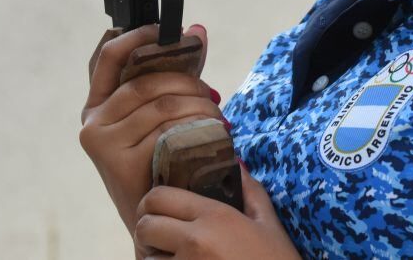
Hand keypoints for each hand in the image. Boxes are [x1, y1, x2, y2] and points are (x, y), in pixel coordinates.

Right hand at [80, 23, 224, 234]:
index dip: (138, 36)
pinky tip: (208, 136)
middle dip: (188, 81)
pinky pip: (166, 132)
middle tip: (211, 93)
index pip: (109, 56)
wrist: (156, 212)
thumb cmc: (161, 155)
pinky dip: (194, 130)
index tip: (171, 30)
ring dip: (199, 106)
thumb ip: (178, 70)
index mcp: (98, 103)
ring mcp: (103, 142)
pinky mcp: (120, 163)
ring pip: (162, 105)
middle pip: (147, 81)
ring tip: (216, 117)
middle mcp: (92, 121)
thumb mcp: (164, 110)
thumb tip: (196, 30)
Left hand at [134, 165, 301, 258]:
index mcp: (214, 216)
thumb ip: (251, 191)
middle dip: (148, 229)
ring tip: (173, 257)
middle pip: (144, 225)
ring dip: (153, 256)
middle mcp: (193, 241)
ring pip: (145, 258)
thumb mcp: (269, 225)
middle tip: (163, 235)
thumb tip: (236, 163)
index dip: (154, 201)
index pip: (159, 196)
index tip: (164, 208)